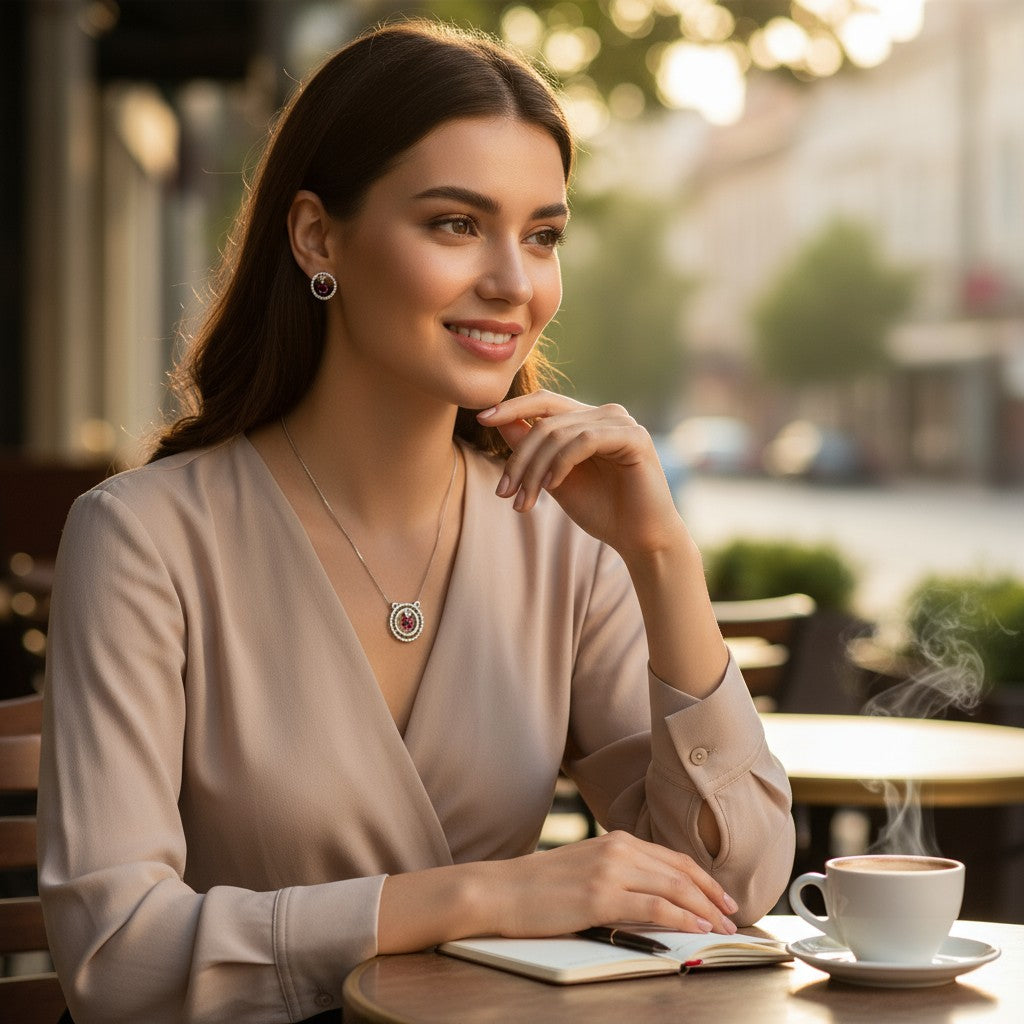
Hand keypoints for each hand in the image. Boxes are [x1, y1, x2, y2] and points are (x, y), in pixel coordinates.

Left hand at [477, 391, 682, 556]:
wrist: (640, 539)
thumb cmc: (601, 510)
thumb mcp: (554, 479)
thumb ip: (532, 451)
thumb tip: (500, 422)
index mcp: (588, 419)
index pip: (544, 403)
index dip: (511, 408)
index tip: (481, 420)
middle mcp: (606, 414)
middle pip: (545, 421)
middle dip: (519, 458)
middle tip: (504, 493)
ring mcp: (622, 423)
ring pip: (560, 433)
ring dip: (535, 469)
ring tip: (525, 501)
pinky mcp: (635, 437)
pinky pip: (585, 440)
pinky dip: (562, 463)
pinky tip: (552, 486)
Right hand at [492, 831, 738, 936]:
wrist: (501, 890)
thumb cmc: (540, 886)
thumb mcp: (586, 868)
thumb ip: (619, 873)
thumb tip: (655, 896)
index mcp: (616, 840)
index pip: (672, 858)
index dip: (702, 878)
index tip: (721, 896)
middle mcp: (618, 849)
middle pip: (680, 871)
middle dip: (711, 894)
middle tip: (732, 914)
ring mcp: (610, 871)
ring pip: (673, 888)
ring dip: (704, 909)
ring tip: (722, 927)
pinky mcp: (600, 897)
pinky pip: (654, 907)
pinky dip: (682, 918)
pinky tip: (696, 928)